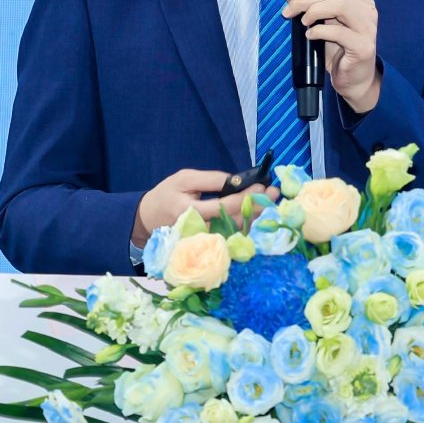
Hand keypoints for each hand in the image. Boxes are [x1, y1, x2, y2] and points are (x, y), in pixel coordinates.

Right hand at [132, 168, 279, 245]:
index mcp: (190, 210)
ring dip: (255, 217)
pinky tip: (258, 214)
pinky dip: (247, 225)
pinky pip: (231, 236)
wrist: (149, 218)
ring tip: (270, 202)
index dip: (245, 196)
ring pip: (236, 231)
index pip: (224, 206)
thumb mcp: (184, 178)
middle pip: (234, 221)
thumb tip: (237, 181)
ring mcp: (204, 240)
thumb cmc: (167, 194)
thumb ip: (211, 179)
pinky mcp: (208, 244)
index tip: (262, 187)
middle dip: (256, 206)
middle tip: (274, 194)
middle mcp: (199, 229)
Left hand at [281, 0, 381, 112]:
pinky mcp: (363, 46)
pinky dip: (319, 31)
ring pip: (339, 6)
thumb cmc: (339, 51)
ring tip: (303, 22)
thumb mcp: (320, 23)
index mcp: (359, 0)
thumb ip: (305, 3)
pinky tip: (310, 35)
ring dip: (314, 11)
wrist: (354, 80)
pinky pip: (339, 32)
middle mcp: (367, 10)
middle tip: (289, 10)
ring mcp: (367, 28)